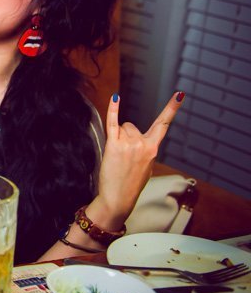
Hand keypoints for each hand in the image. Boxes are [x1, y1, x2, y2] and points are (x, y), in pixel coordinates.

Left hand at [96, 91, 184, 222]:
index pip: (163, 124)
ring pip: (122, 128)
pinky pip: (113, 123)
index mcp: (153, 149)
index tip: (179, 95)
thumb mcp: (147, 166)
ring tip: (117, 157)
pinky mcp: (114, 145)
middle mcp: (144, 144)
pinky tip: (116, 98)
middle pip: (132, 126)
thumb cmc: (131, 182)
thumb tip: (139, 139)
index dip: (171, 108)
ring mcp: (129, 144)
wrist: (118, 197)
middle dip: (126, 137)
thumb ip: (146, 150)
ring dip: (118, 138)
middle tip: (124, 157)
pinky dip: (113, 109)